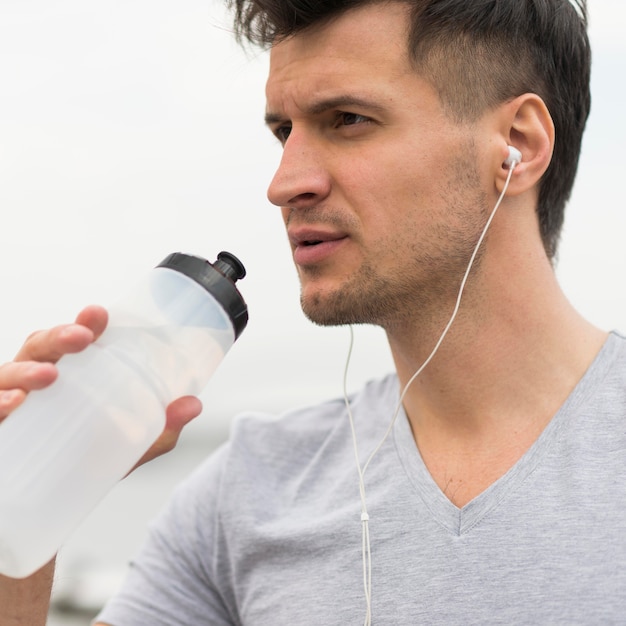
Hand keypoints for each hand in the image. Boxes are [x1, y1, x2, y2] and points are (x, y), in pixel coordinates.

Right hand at [0, 305, 202, 467]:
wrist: (43, 506)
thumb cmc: (81, 461)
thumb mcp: (124, 446)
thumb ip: (157, 428)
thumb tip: (193, 405)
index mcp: (66, 376)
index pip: (72, 342)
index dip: (84, 324)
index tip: (100, 315)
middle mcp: (34, 383)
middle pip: (39, 347)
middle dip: (59, 336)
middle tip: (82, 338)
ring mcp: (9, 403)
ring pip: (7, 373)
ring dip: (26, 369)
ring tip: (50, 375)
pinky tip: (15, 405)